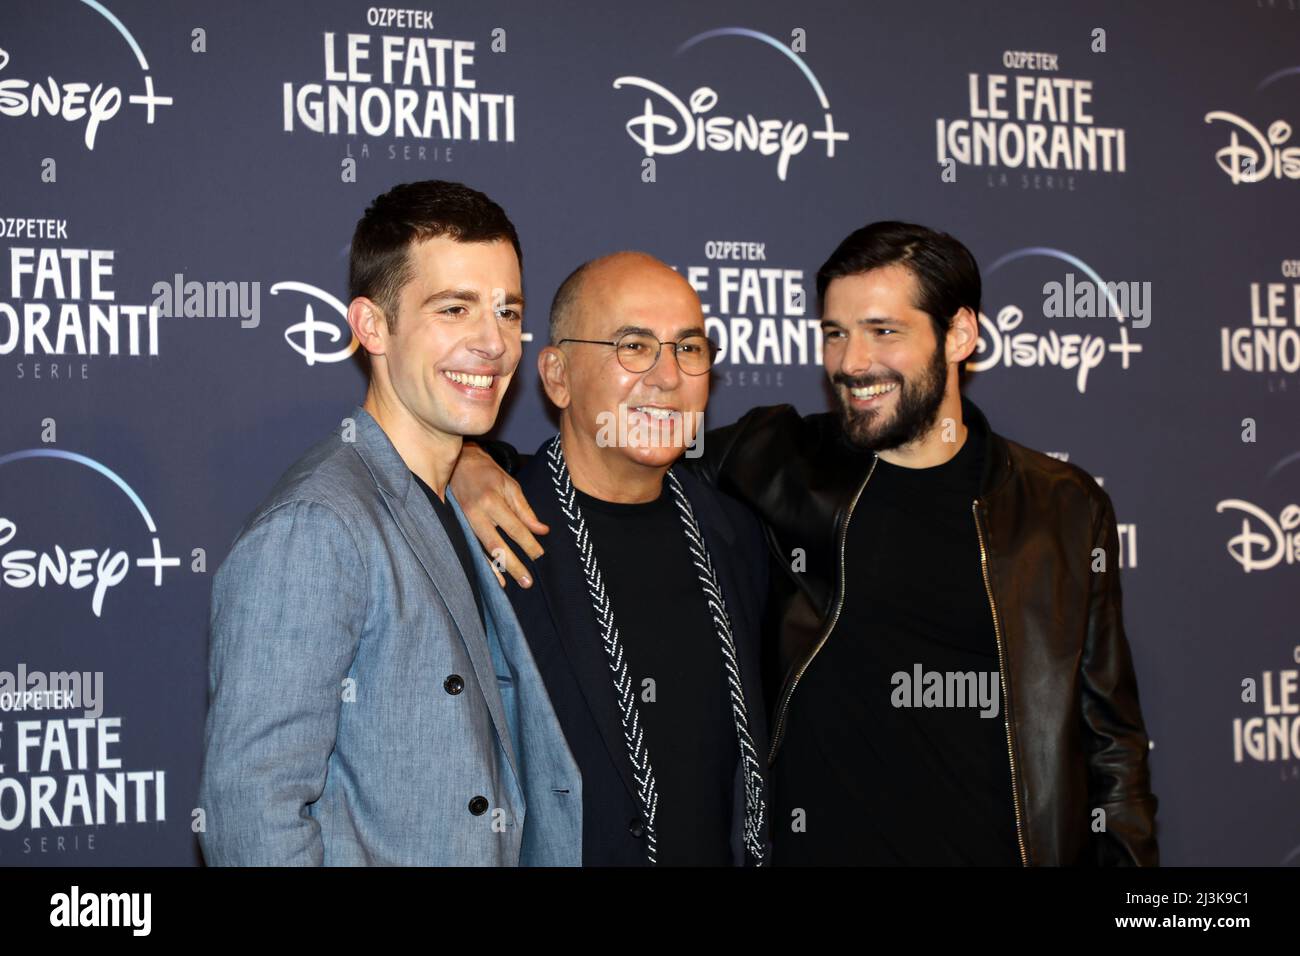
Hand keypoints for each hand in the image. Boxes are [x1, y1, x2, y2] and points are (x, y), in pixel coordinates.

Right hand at [452, 442, 548, 586]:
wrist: (459, 464)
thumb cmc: (487, 474)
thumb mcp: (510, 485)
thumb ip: (525, 510)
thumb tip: (542, 530)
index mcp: (491, 501)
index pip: (514, 527)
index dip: (528, 543)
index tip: (539, 556)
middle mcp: (475, 514)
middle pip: (496, 545)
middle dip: (512, 564)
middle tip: (527, 582)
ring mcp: (462, 522)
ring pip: (480, 550)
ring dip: (494, 570)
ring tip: (507, 586)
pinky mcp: (456, 527)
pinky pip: (470, 549)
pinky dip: (480, 565)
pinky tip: (490, 578)